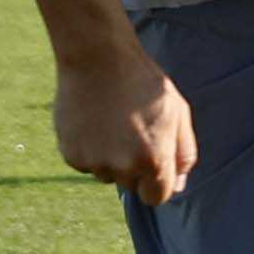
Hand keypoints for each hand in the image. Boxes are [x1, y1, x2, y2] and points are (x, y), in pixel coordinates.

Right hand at [50, 42, 196, 202]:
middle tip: (131, 129)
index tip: (153, 160)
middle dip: (134, 166)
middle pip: (131, 185)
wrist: (98, 56)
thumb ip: (183, 154)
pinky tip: (93, 120)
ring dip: (110, 157)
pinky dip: (89, 148)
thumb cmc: (143, 82)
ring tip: (111, 121)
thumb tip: (176, 186)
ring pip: (106, 173)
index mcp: (153, 160)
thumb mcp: (178, 113)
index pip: (156, 197)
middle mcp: (122, 168)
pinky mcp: (70, 154)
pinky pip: (85, 163)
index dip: (157, 180)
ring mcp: (93, 162)